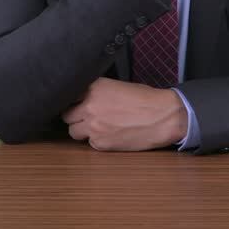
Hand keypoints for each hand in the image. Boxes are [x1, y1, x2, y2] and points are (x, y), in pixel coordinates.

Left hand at [61, 77, 188, 150]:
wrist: (162, 117)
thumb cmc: (146, 99)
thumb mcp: (118, 85)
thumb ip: (98, 92)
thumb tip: (85, 98)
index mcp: (93, 87)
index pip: (68, 95)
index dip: (73, 100)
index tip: (77, 103)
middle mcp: (88, 106)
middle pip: (66, 115)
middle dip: (75, 116)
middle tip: (86, 116)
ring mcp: (92, 126)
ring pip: (73, 131)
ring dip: (81, 130)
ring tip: (96, 127)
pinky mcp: (100, 143)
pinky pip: (89, 143)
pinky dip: (96, 140)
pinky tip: (110, 135)